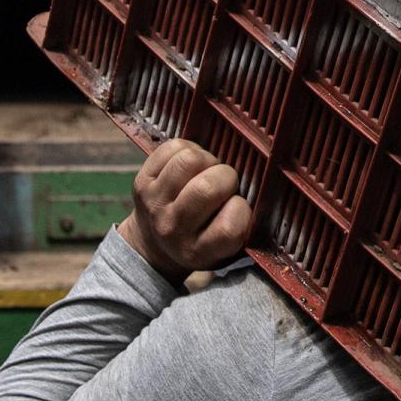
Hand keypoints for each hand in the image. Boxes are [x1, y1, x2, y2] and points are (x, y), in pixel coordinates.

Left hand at [117, 140, 252, 283]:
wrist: (153, 245)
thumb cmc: (202, 240)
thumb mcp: (225, 249)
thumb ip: (243, 226)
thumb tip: (259, 186)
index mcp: (199, 252)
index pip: (231, 227)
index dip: (242, 209)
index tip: (237, 207)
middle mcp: (173, 229)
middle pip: (207, 187)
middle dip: (227, 177)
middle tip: (225, 184)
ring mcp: (154, 203)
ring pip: (190, 160)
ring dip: (208, 160)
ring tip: (208, 171)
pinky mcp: (142, 181)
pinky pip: (172, 148)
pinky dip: (190, 149)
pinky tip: (192, 164)